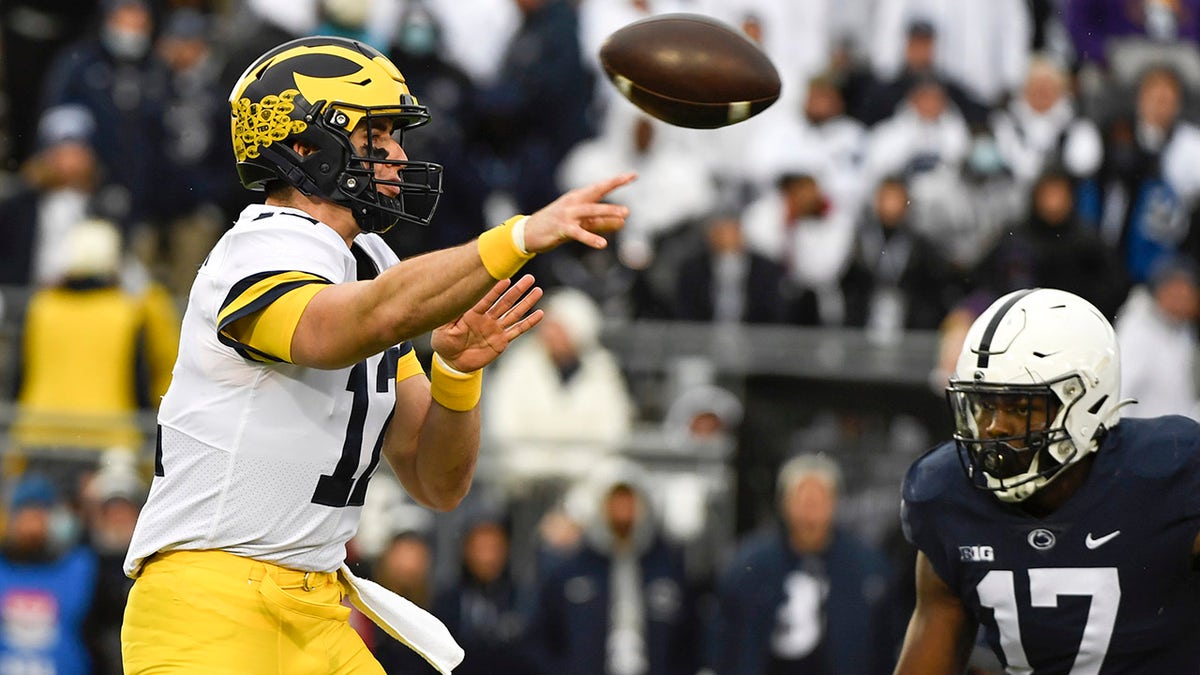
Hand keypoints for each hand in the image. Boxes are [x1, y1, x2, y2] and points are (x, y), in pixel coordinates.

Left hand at [430, 275, 543, 371]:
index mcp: (473, 313)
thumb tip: (453, 302)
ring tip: (538, 291)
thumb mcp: (442, 329)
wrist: (453, 362)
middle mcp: (487, 318)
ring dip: (526, 303)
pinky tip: (540, 314)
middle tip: (529, 278)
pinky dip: (528, 323)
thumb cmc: (445, 343)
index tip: (506, 277)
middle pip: (505, 302)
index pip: (486, 299)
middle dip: (517, 290)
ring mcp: (496, 328)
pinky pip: (517, 330)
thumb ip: (450, 317)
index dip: (496, 289)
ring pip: (514, 313)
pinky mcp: (502, 341)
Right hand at [522, 172, 636, 252]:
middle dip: (614, 193)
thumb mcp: (581, 223)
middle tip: (631, 204)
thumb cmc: (556, 225)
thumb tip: (623, 223)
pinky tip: (602, 244)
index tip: (634, 175)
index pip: (601, 187)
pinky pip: (579, 233)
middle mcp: (574, 202)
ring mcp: (567, 214)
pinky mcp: (562, 228)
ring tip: (624, 217)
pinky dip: (591, 238)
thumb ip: (602, 223)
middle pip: (597, 194)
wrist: (528, 232)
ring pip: (591, 211)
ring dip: (608, 212)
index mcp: (578, 197)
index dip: (617, 180)